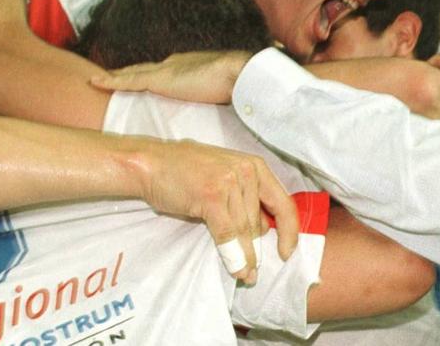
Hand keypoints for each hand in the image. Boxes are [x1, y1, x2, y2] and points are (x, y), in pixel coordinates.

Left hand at [91, 51, 252, 103]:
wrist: (239, 74)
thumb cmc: (238, 85)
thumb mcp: (224, 95)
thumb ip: (216, 101)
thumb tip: (223, 114)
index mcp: (189, 67)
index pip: (163, 72)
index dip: (150, 75)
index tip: (141, 79)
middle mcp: (174, 64)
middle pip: (144, 69)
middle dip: (129, 72)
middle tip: (111, 77)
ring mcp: (166, 70)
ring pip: (133, 73)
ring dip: (116, 76)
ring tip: (99, 81)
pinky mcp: (160, 79)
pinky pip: (128, 80)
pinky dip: (112, 81)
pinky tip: (96, 83)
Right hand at [132, 138, 298, 283]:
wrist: (150, 163)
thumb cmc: (185, 171)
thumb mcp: (225, 176)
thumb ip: (247, 198)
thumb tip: (265, 229)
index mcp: (255, 166)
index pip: (283, 203)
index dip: (289, 231)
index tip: (287, 252)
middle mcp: (247, 171)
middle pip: (260, 221)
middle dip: (257, 249)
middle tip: (253, 271)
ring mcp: (230, 182)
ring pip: (245, 230)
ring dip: (246, 257)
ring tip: (245, 275)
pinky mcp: (212, 195)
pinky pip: (227, 233)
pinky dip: (232, 254)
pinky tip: (236, 268)